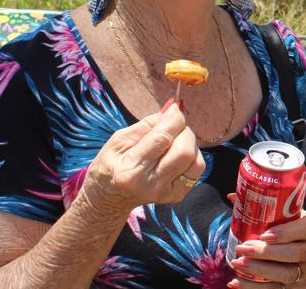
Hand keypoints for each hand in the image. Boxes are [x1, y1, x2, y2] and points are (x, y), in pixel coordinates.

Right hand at [80, 102, 204, 213]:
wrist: (109, 197)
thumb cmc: (111, 164)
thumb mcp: (119, 140)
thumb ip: (147, 125)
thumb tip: (172, 109)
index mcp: (132, 170)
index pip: (162, 139)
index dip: (174, 118)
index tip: (175, 107)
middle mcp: (152, 185)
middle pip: (185, 151)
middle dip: (184, 131)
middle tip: (173, 126)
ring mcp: (167, 193)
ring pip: (196, 162)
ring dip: (190, 144)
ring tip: (176, 141)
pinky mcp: (177, 196)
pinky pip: (196, 171)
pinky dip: (191, 156)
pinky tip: (176, 154)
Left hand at [229, 211, 305, 288]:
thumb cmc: (300, 231)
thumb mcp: (294, 215)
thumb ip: (268, 207)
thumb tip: (232, 197)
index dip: (285, 233)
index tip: (263, 234)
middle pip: (294, 254)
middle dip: (265, 253)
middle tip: (242, 248)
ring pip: (286, 275)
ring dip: (258, 271)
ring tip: (237, 263)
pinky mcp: (298, 288)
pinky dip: (254, 288)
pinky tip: (236, 282)